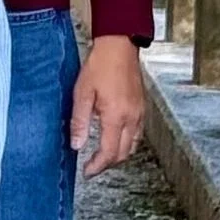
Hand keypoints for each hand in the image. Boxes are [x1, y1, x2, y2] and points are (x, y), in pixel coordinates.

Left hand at [70, 32, 146, 174]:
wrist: (119, 47)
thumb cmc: (99, 66)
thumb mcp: (82, 93)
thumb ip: (79, 122)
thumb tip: (77, 145)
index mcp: (116, 116)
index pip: (109, 152)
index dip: (97, 166)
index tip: (87, 172)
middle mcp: (131, 118)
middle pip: (123, 154)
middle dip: (107, 164)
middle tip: (92, 167)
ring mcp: (139, 113)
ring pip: (132, 146)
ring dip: (118, 155)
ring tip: (101, 156)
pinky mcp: (142, 108)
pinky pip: (137, 134)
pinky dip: (126, 143)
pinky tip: (114, 139)